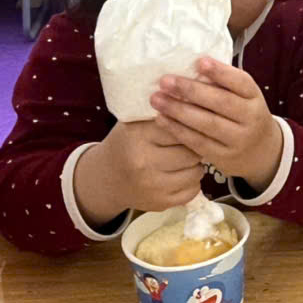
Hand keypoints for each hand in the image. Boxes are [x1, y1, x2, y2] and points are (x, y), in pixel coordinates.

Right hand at [76, 120, 203, 222]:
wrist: (107, 178)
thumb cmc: (127, 142)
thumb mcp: (137, 121)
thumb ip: (163, 111)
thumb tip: (196, 99)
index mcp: (137, 135)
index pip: (179, 127)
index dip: (187, 125)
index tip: (187, 124)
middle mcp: (143, 162)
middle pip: (191, 152)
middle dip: (194, 146)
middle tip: (187, 144)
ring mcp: (152, 186)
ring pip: (196, 172)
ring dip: (195, 165)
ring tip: (183, 159)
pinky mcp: (160, 203)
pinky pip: (193, 190)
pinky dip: (191, 181)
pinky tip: (180, 174)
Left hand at [151, 57, 282, 189]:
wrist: (261, 151)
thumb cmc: (243, 115)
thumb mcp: (243, 97)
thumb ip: (223, 85)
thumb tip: (189, 65)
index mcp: (254, 97)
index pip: (241, 82)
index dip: (221, 72)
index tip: (199, 61)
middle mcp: (251, 118)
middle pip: (221, 102)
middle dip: (191, 90)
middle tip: (165, 81)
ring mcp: (239, 139)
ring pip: (208, 123)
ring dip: (178, 110)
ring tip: (156, 99)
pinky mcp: (224, 157)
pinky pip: (198, 142)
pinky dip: (178, 130)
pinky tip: (162, 119)